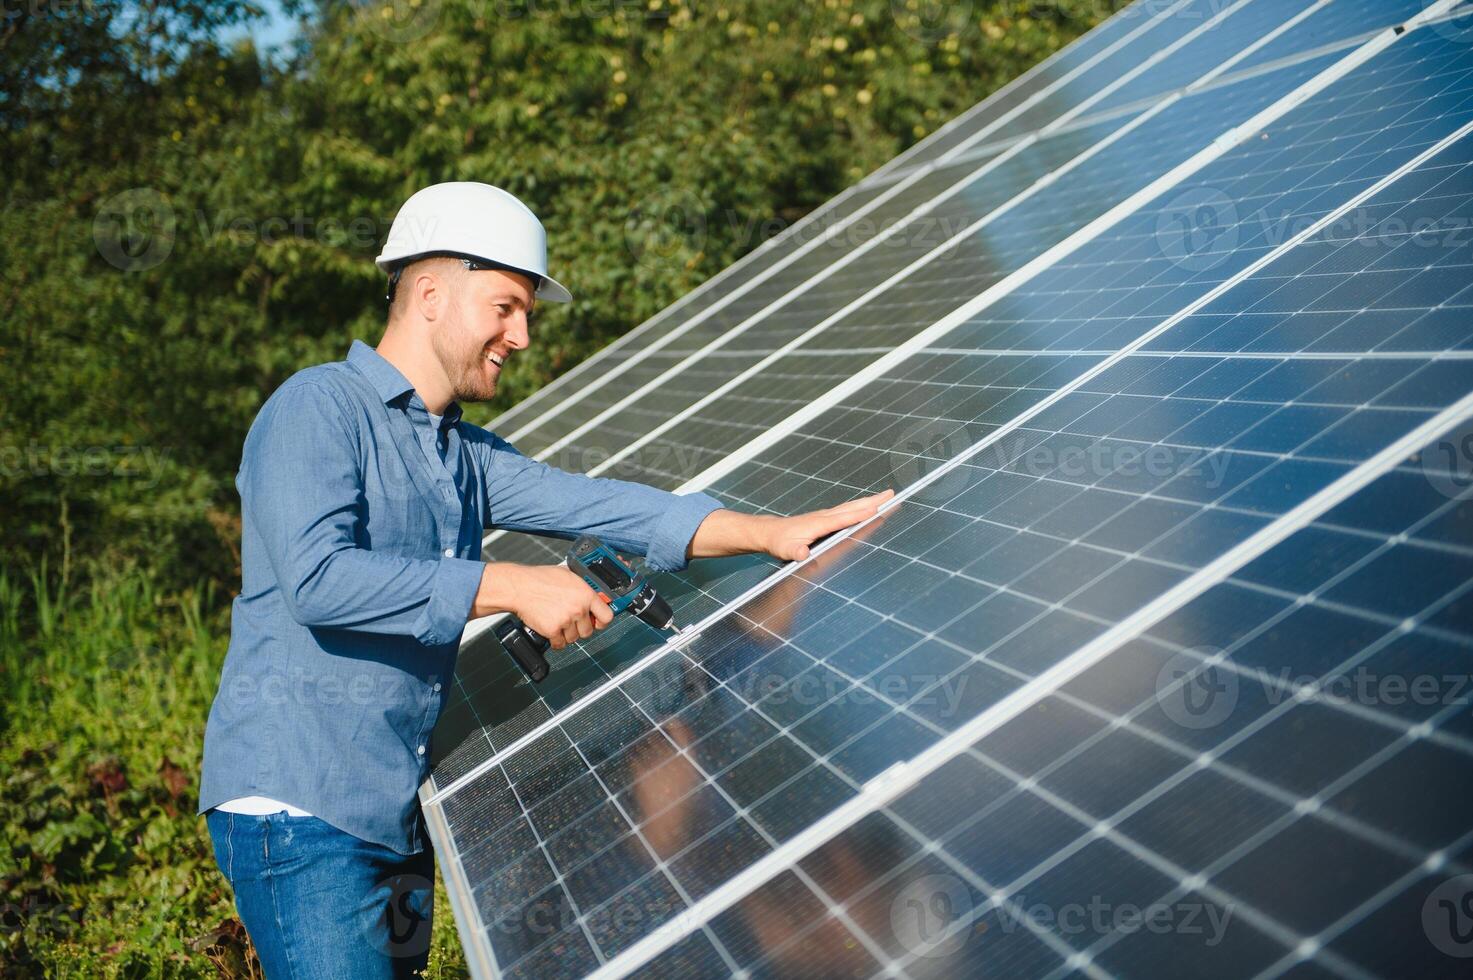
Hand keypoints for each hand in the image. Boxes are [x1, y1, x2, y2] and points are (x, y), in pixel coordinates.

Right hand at [473, 562, 613, 649]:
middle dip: (580, 628)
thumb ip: (581, 587)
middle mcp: (578, 608)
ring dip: (566, 634)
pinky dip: (555, 641)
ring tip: (556, 621)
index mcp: (586, 594)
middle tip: (570, 621)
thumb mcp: (567, 575)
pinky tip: (551, 630)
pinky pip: (559, 644)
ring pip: (573, 638)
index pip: (607, 616)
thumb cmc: (540, 579)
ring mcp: (566, 620)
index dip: (602, 622)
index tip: (598, 623)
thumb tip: (592, 594)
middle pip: (588, 631)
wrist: (519, 587)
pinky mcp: (552, 630)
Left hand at [755, 489, 894, 560]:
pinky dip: (860, 506)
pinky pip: (847, 510)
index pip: (843, 518)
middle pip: (852, 507)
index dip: (859, 514)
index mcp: (818, 524)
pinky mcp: (825, 517)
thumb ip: (795, 553)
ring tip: (887, 496)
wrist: (769, 532)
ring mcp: (825, 515)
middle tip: (891, 494)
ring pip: (851, 506)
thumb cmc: (778, 542)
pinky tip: (868, 505)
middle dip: (873, 501)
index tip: (876, 508)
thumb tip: (803, 554)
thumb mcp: (784, 551)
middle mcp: (824, 516)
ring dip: (870, 500)